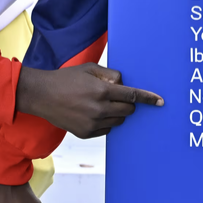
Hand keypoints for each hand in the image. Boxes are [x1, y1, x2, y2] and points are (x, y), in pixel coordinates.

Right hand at [16, 62, 162, 138]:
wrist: (42, 95)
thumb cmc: (66, 79)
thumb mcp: (89, 69)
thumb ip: (110, 75)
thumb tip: (123, 84)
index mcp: (101, 91)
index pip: (131, 95)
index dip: (148, 98)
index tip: (160, 102)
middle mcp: (98, 109)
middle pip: (127, 110)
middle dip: (127, 103)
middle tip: (115, 96)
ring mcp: (92, 123)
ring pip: (118, 121)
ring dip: (116, 112)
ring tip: (100, 103)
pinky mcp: (85, 133)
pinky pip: (106, 129)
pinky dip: (106, 122)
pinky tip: (93, 112)